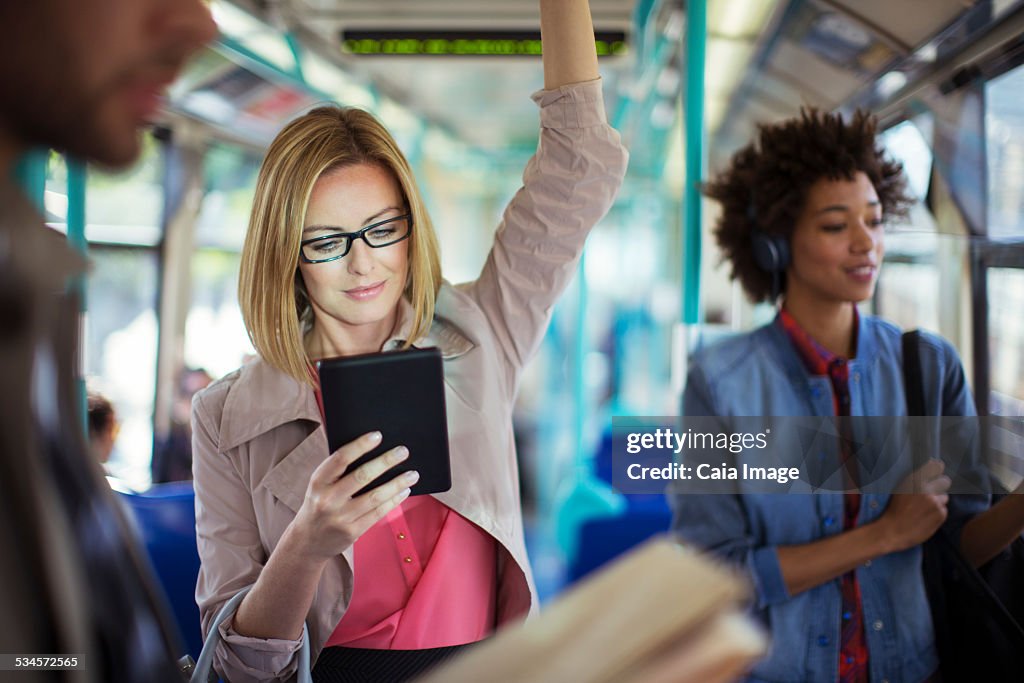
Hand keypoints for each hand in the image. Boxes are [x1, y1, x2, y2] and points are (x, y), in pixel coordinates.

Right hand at [290, 431, 418, 560]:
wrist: (307, 542)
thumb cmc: (319, 504)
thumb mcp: (320, 485)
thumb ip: (339, 470)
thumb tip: (371, 450)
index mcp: (318, 482)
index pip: (340, 459)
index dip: (360, 445)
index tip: (378, 435)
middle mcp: (327, 499)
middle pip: (362, 476)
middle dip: (385, 462)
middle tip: (403, 451)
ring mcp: (340, 518)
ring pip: (375, 496)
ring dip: (397, 483)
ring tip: (413, 473)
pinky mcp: (352, 532)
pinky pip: (378, 512)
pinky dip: (394, 500)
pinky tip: (404, 490)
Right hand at [877, 459, 950, 552]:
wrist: (892, 531)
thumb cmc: (893, 510)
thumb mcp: (900, 489)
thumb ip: (915, 480)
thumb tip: (930, 469)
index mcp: (914, 480)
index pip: (935, 466)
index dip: (937, 468)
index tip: (937, 469)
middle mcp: (926, 489)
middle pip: (945, 481)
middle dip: (941, 485)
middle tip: (932, 492)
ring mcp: (935, 502)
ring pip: (944, 497)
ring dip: (938, 501)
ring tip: (924, 509)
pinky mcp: (940, 514)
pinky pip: (944, 510)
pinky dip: (937, 513)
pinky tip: (925, 517)